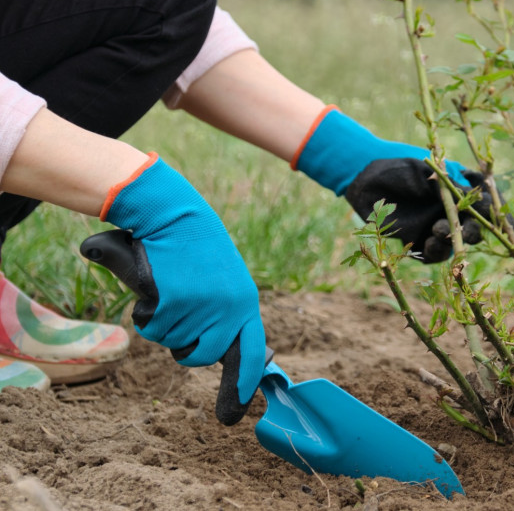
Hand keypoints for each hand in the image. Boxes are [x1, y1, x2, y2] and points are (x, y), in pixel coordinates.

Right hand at [94, 153, 264, 424]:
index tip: (233, 416)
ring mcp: (205, 307)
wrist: (173, 213)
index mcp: (246, 305)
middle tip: (178, 313)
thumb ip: (224, 316)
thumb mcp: (223, 281)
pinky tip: (155, 283)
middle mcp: (232, 310)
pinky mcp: (176, 302)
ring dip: (163, 322)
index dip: (242, 387)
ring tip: (170, 287)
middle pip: (199, 357)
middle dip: (183, 346)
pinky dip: (145, 310)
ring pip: (171, 341)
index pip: (251, 356)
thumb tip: (214, 355)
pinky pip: (152, 326)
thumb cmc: (195, 248)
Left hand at [293, 106, 508, 262]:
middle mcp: (454, 208)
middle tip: (465, 225)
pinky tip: (429, 241)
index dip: (497, 212)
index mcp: (462, 187)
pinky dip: (437, 250)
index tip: (498, 217)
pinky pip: (436, 253)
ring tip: (437, 229)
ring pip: (458, 241)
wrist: (367, 174)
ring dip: (455, 239)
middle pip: (478, 225)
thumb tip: (478, 197)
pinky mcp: (420, 239)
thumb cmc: (401, 165)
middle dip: (475, 228)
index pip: (488, 202)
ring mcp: (438, 224)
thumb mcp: (430, 172)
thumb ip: (453, 187)